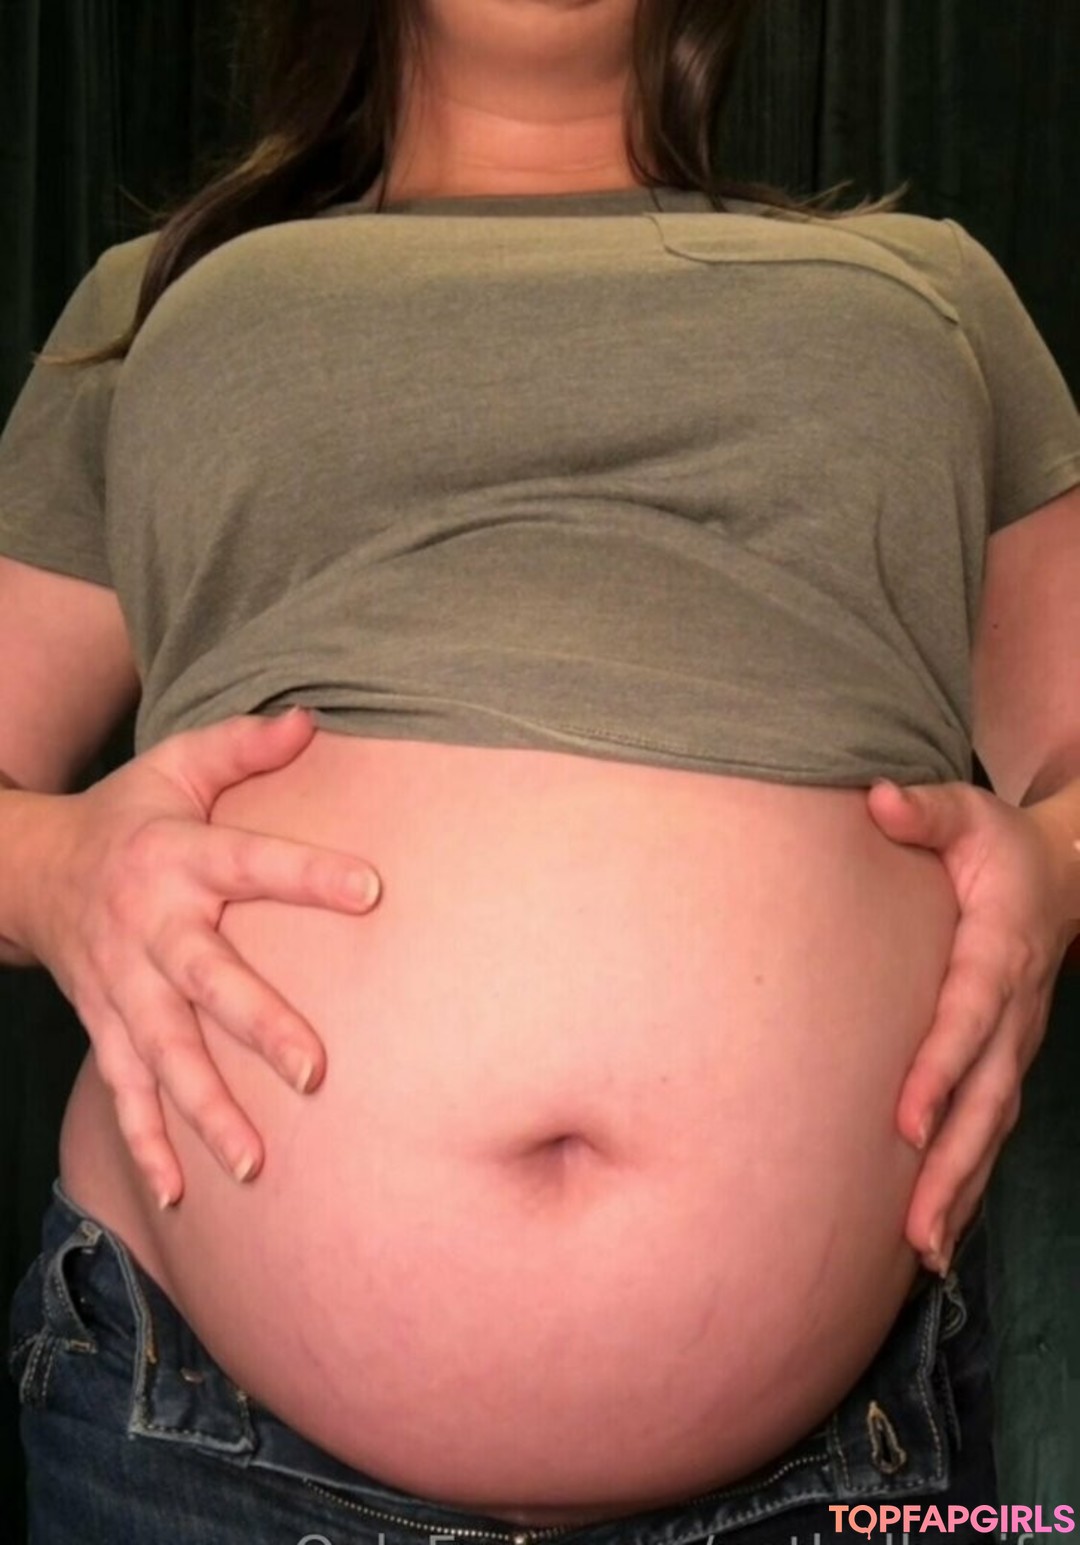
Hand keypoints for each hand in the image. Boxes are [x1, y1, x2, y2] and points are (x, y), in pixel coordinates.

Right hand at [21, 709, 381, 1208]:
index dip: (307, 874)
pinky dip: (146, 1143)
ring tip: (253, 1161)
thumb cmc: (128, 815)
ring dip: (205, 1110)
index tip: (372, 889)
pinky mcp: (103, 1025)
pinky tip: (182, 1193)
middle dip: (256, 1025)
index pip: (249, 862)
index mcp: (176, 857)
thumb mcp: (175, 765)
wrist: (29, 869)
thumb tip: (313, 720)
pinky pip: (123, 1090)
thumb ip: (242, 747)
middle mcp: (148, 928)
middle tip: (313, 1070)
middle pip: (204, 981)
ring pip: (163, 1055)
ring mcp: (120, 986)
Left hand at [867, 779, 1071, 1275]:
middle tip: (915, 1227)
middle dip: (951, 1164)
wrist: (1065, 873)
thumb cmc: (997, 846)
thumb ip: (924, 810)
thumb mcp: (966, 812)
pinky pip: (991, 1130)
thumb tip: (877, 799)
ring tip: (924, 1250)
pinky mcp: (1008, 1062)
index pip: (969, 1018)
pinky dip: (969, 1180)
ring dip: (961, 1189)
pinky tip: (938, 1229)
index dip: (940, 1069)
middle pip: (986, 1098)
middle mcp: (1015, 1011)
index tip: (904, 1119)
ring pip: (992, 1128)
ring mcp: (1018, 1043)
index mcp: (999, 950)